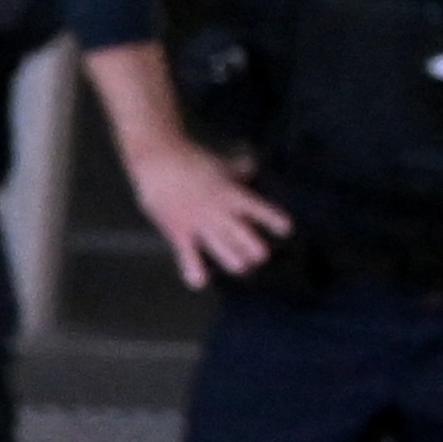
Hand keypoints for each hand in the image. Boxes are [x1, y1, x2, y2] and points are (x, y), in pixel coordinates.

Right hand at [120, 129, 287, 289]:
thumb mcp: (219, 163)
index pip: (259, 209)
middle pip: (244, 236)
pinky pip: (187, 254)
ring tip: (241, 267)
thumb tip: (252, 164)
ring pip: (221, 248)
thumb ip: (238, 168)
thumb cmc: (190, 159)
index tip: (286, 230)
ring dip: (233, 260)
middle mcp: (219, 211)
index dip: (273, 220)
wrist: (156, 159)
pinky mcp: (178, 230)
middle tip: (260, 256)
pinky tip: (199, 283)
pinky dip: (193, 268)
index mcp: (232, 194)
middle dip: (255, 249)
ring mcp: (199, 222)